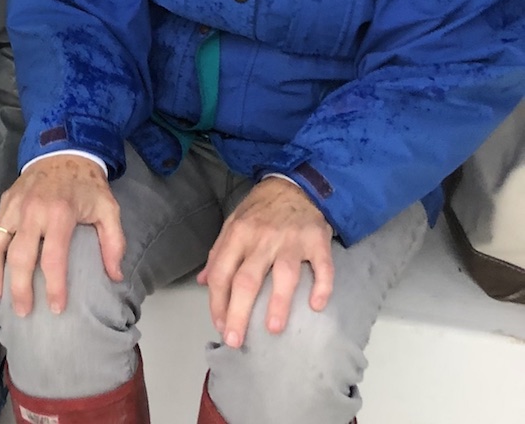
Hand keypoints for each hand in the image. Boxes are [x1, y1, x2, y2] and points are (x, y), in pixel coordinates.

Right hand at [0, 155, 124, 317]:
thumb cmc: (86, 184)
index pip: (53, 258)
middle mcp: (32, 211)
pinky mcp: (3, 201)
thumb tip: (114, 276)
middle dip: (19, 288)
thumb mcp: (108, 209)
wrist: (63, 150)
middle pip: (19, 257)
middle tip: (23, 312)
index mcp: (59, 214)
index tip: (56, 309)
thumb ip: (113, 243)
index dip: (54, 287)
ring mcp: (14, 205)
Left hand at [197, 176, 333, 347]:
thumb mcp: (232, 224)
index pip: (222, 274)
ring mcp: (291, 240)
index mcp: (237, 235)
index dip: (218, 303)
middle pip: (246, 280)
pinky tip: (316, 305)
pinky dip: (321, 287)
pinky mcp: (317, 241)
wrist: (294, 184)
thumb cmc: (260, 209)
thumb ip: (219, 253)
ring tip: (271, 328)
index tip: (219, 326)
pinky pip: (322, 267)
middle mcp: (262, 238)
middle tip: (235, 340)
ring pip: (283, 275)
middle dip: (238, 312)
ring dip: (277, 303)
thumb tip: (203, 282)